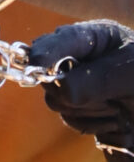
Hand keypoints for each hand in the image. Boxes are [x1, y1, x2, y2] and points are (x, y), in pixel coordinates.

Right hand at [30, 21, 133, 161]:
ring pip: (56, 100)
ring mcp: (76, 83)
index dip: (46, 51)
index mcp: (93, 38)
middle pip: (48, 73)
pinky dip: (92, 124)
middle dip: (73, 91)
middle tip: (109, 100)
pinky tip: (117, 121)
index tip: (37, 65)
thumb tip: (62, 90)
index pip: (61, 39)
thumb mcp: (132, 73)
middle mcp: (77, 57)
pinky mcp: (81, 107)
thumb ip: (99, 79)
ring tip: (118, 109)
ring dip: (88, 111)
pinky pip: (70, 118)